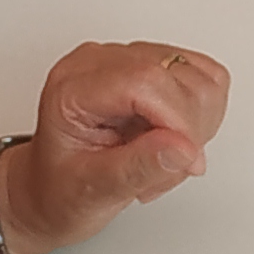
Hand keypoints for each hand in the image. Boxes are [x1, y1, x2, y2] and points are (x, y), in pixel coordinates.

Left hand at [4, 41, 228, 251]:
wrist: (46, 191)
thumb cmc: (57, 191)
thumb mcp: (90, 191)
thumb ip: (137, 168)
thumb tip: (184, 148)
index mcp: (75, 85)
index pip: (147, 80)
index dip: (178, 121)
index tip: (185, 162)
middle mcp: (102, 63)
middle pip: (180, 77)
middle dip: (185, 133)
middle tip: (157, 170)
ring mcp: (130, 62)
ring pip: (202, 80)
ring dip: (193, 130)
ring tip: (156, 159)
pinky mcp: (156, 69)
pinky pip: (207, 82)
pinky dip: (200, 120)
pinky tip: (168, 142)